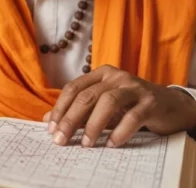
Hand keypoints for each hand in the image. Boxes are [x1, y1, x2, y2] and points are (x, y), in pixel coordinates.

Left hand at [45, 65, 195, 147]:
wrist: (170, 105)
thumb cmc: (131, 105)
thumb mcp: (102, 106)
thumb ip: (78, 110)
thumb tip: (48, 120)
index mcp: (101, 74)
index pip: (73, 88)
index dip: (60, 108)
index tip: (51, 128)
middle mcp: (116, 76)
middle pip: (87, 96)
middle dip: (70, 119)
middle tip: (61, 139)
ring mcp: (134, 87)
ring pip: (108, 102)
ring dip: (94, 125)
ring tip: (87, 144)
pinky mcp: (151, 102)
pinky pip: (133, 116)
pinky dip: (120, 131)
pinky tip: (112, 143)